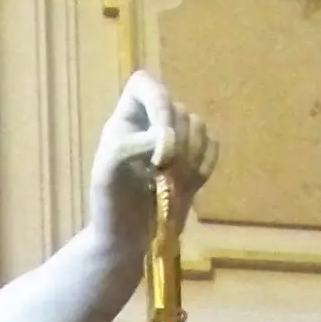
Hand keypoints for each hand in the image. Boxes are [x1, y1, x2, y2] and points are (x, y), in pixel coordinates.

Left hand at [88, 69, 217, 258]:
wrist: (128, 239)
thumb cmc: (111, 204)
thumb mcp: (108, 173)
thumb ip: (130, 146)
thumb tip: (166, 138)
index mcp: (127, 117)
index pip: (144, 83)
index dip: (158, 100)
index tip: (161, 132)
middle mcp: (153, 122)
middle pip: (178, 109)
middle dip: (176, 141)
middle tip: (162, 171)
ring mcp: (176, 139)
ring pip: (198, 126)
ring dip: (190, 155)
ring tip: (172, 182)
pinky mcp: (195, 159)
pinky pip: (212, 146)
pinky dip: (205, 165)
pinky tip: (190, 186)